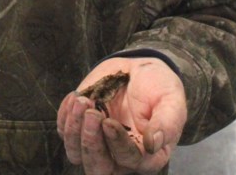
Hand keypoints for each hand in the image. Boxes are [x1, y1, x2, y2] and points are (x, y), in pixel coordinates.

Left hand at [57, 57, 186, 173]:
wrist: (141, 70)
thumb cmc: (159, 88)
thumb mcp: (171, 101)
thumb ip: (167, 123)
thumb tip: (154, 144)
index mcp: (147, 156)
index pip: (128, 161)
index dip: (116, 144)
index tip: (109, 121)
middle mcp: (119, 156)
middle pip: (97, 168)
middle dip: (90, 143)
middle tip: (92, 113)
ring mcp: (98, 142)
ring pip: (76, 153)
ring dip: (74, 129)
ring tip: (82, 101)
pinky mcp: (81, 127)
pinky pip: (64, 132)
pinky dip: (66, 116)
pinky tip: (77, 97)